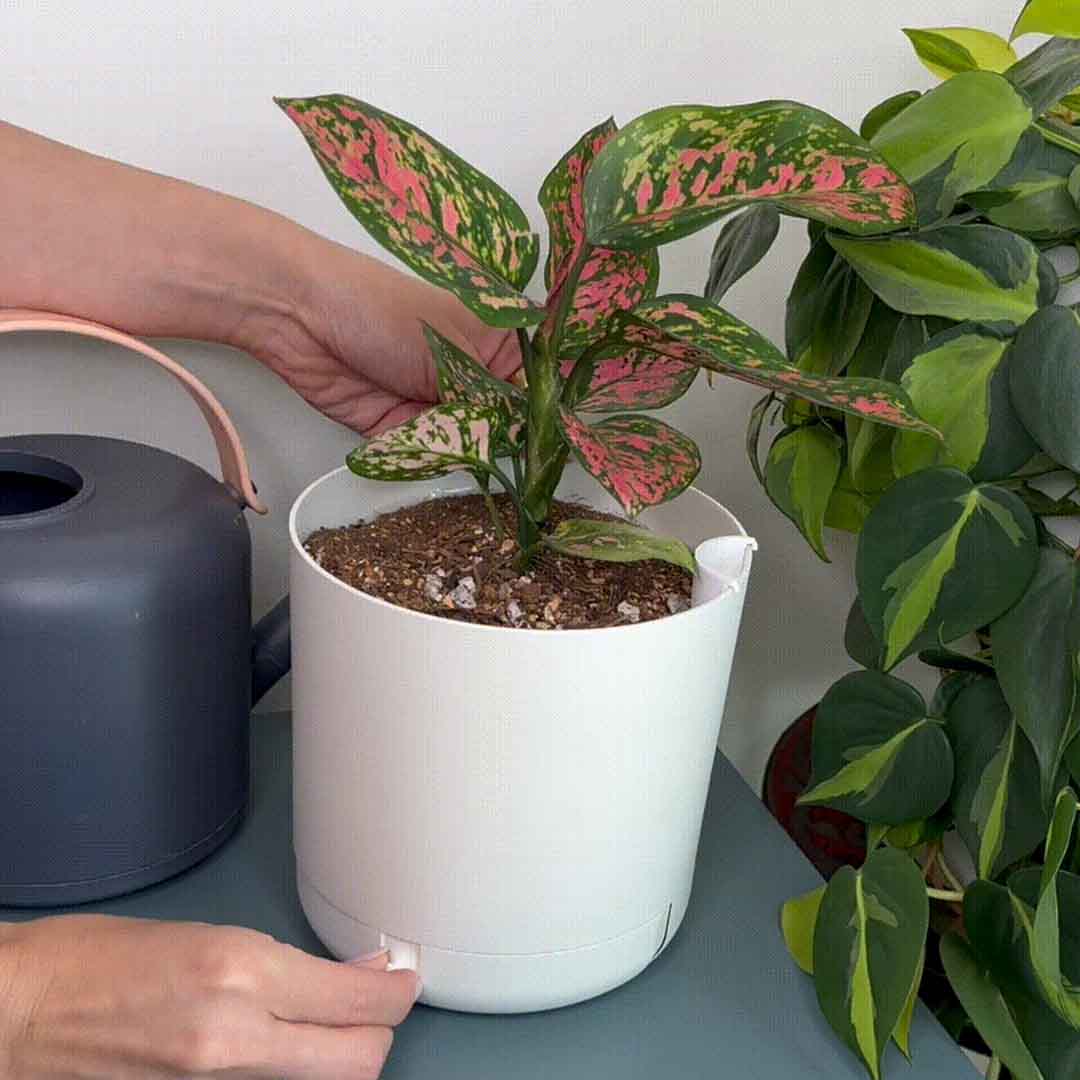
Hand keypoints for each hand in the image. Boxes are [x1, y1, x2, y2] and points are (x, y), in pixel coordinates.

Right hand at [0, 914, 419, 1078]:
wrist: (20, 1014)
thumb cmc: (96, 960)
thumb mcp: (206, 937)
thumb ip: (285, 964)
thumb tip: (351, 973)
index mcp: (240, 973)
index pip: (358, 1000)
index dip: (396, 991)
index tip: (401, 980)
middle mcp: (234, 1036)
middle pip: (359, 1060)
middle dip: (378, 1032)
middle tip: (377, 1005)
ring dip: (341, 1057)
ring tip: (331, 1027)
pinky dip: (294, 1076)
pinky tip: (286, 1051)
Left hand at [234, 240, 521, 435]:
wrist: (300, 316)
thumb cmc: (381, 309)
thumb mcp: (449, 350)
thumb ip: (487, 400)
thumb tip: (517, 436)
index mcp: (492, 344)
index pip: (529, 390)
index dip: (535, 418)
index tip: (543, 441)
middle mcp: (466, 377)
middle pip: (498, 427)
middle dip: (493, 440)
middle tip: (486, 440)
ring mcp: (432, 405)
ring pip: (461, 447)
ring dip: (453, 450)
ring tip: (438, 432)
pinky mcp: (397, 431)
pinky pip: (421, 458)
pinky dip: (419, 457)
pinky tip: (413, 441)